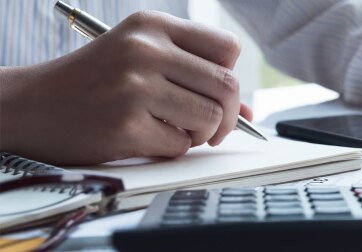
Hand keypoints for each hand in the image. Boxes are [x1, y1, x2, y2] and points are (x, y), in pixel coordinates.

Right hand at [0, 11, 245, 164]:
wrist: (29, 105)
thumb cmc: (92, 82)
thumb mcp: (139, 60)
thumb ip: (194, 77)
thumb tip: (248, 112)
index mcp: (151, 26)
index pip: (227, 48)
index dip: (229, 74)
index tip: (216, 91)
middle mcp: (145, 50)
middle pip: (226, 85)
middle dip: (228, 115)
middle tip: (213, 127)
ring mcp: (135, 87)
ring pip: (210, 118)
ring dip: (202, 134)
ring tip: (176, 130)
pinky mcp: (126, 125)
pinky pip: (180, 145)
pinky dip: (172, 148)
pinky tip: (147, 136)